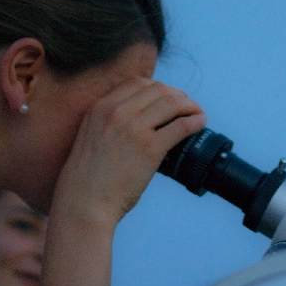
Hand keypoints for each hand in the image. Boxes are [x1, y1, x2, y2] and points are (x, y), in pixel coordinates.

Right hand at [50, 78, 205, 227]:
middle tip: (188, 106)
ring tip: (198, 113)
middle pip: (158, 89)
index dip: (159, 87)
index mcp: (100, 107)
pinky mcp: (149, 148)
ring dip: (190, 106)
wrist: (84, 202)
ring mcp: (134, 128)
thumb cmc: (88, 178)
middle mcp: (117, 112)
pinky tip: (201, 124)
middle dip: (178, 94)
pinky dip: (195, 122)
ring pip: (172, 103)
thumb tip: (140, 121)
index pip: (137, 83)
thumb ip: (109, 123)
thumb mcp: (91, 136)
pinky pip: (181, 126)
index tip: (169, 96)